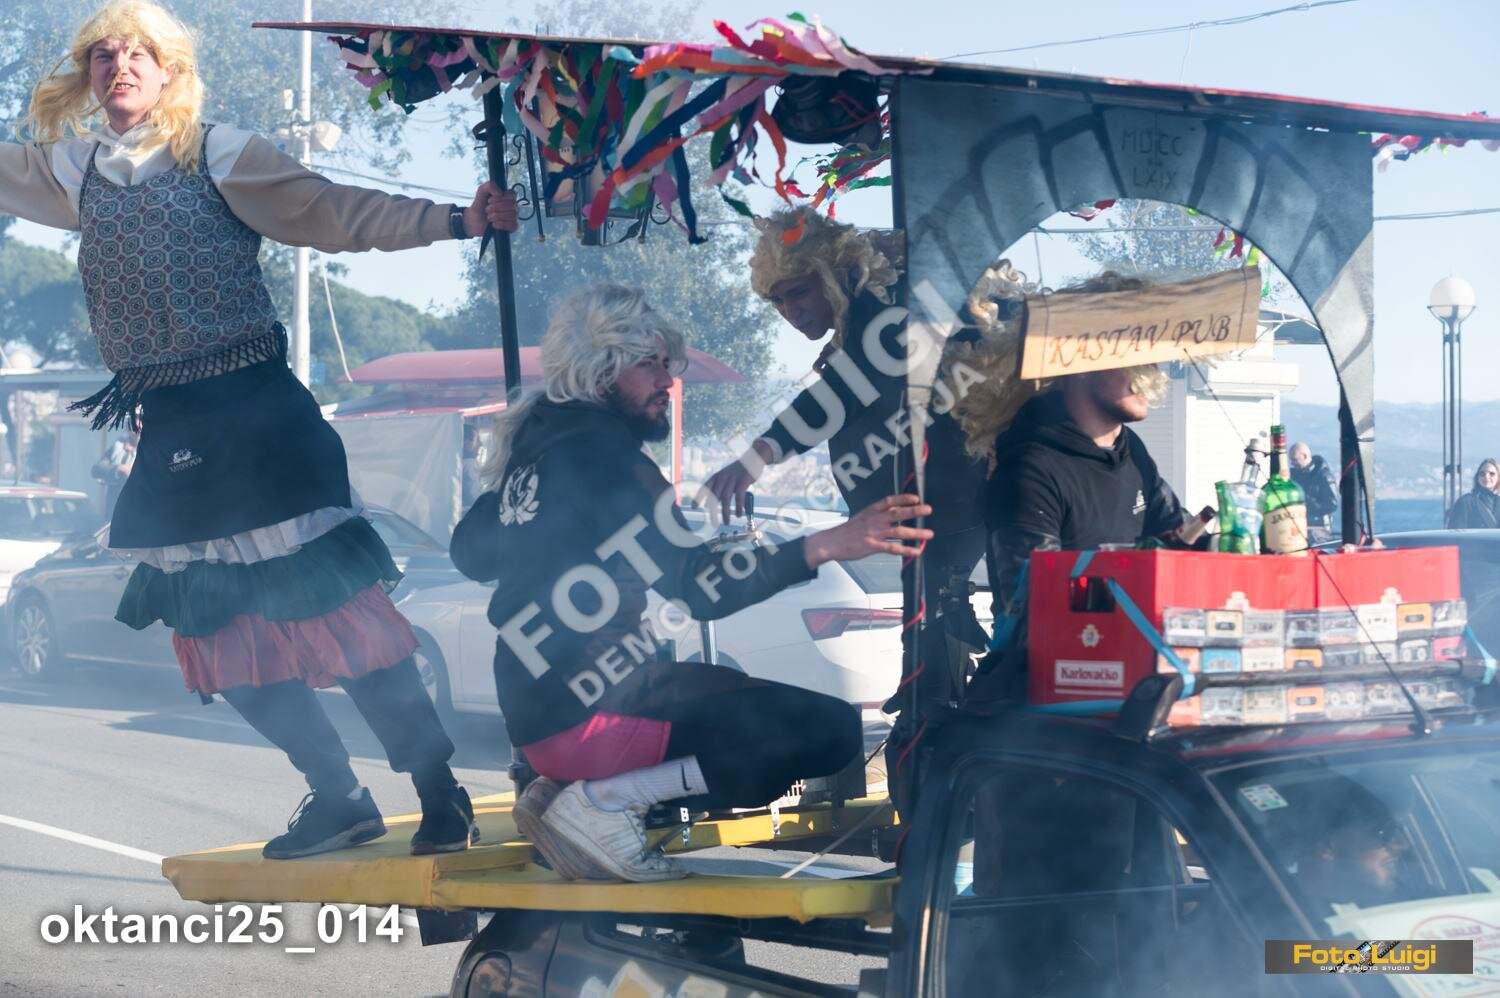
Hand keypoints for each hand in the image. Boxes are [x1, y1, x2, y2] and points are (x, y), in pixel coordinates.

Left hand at [463, 181, 517, 236]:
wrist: (474, 221)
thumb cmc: (480, 206)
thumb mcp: (481, 191)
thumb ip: (490, 186)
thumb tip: (500, 193)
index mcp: (507, 197)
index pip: (512, 194)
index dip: (500, 198)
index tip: (489, 200)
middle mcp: (512, 206)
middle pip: (512, 205)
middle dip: (496, 208)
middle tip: (487, 210)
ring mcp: (513, 217)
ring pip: (512, 215)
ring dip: (497, 216)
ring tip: (489, 217)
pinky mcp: (512, 227)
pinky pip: (513, 225)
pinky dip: (502, 224)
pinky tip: (494, 224)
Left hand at [701, 439, 774, 522]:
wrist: (752, 459)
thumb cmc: (738, 471)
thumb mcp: (725, 478)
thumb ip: (719, 490)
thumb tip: (711, 504)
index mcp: (716, 476)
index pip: (705, 488)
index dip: (698, 498)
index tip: (694, 507)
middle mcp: (722, 477)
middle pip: (714, 497)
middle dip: (712, 512)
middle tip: (713, 523)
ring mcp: (732, 479)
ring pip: (725, 498)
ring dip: (725, 512)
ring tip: (726, 522)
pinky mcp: (743, 481)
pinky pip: (739, 496)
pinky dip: (738, 507)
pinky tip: (739, 514)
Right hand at [803, 494, 933, 568]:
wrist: (831, 542)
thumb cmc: (846, 531)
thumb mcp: (861, 517)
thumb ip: (876, 515)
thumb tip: (893, 514)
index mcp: (871, 511)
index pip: (889, 501)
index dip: (903, 498)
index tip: (916, 497)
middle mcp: (874, 520)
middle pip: (898, 513)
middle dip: (914, 511)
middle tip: (928, 509)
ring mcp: (874, 533)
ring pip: (899, 531)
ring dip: (916, 532)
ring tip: (929, 534)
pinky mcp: (872, 546)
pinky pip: (893, 548)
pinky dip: (906, 550)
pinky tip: (916, 552)